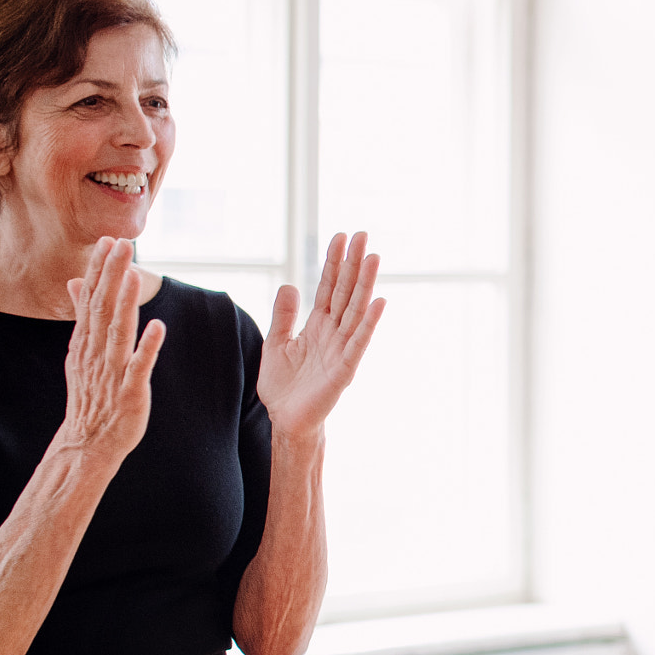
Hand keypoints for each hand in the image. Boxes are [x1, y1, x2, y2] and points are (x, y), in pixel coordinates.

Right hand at [56, 238, 166, 463]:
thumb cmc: (90, 393)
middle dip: (112, 275)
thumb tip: (74, 281)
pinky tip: (158, 326)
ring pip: (119, 331)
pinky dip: (147, 347)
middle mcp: (96, 352)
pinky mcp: (130, 391)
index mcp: (86, 341)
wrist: (86, 441)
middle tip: (122, 243)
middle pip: (103, 307)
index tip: (108, 241)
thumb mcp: (81, 351)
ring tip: (134, 275)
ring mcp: (112, 371)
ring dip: (126, 302)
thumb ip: (82, 316)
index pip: (91, 298)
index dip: (99, 269)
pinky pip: (139, 367)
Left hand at [258, 232, 385, 437]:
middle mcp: (333, 332)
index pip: (327, 287)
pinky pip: (359, 342)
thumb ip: (284, 316)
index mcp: (317, 325)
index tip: (340, 237)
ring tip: (373, 257)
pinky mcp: (345, 368)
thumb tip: (290, 284)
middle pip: (345, 291)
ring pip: (355, 310)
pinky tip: (379, 301)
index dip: (333, 262)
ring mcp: (342, 348)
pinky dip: (370, 322)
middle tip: (362, 234)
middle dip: (352, 263)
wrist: (286, 420)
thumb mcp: (276, 343)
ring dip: (365, 283)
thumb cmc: (283, 386)